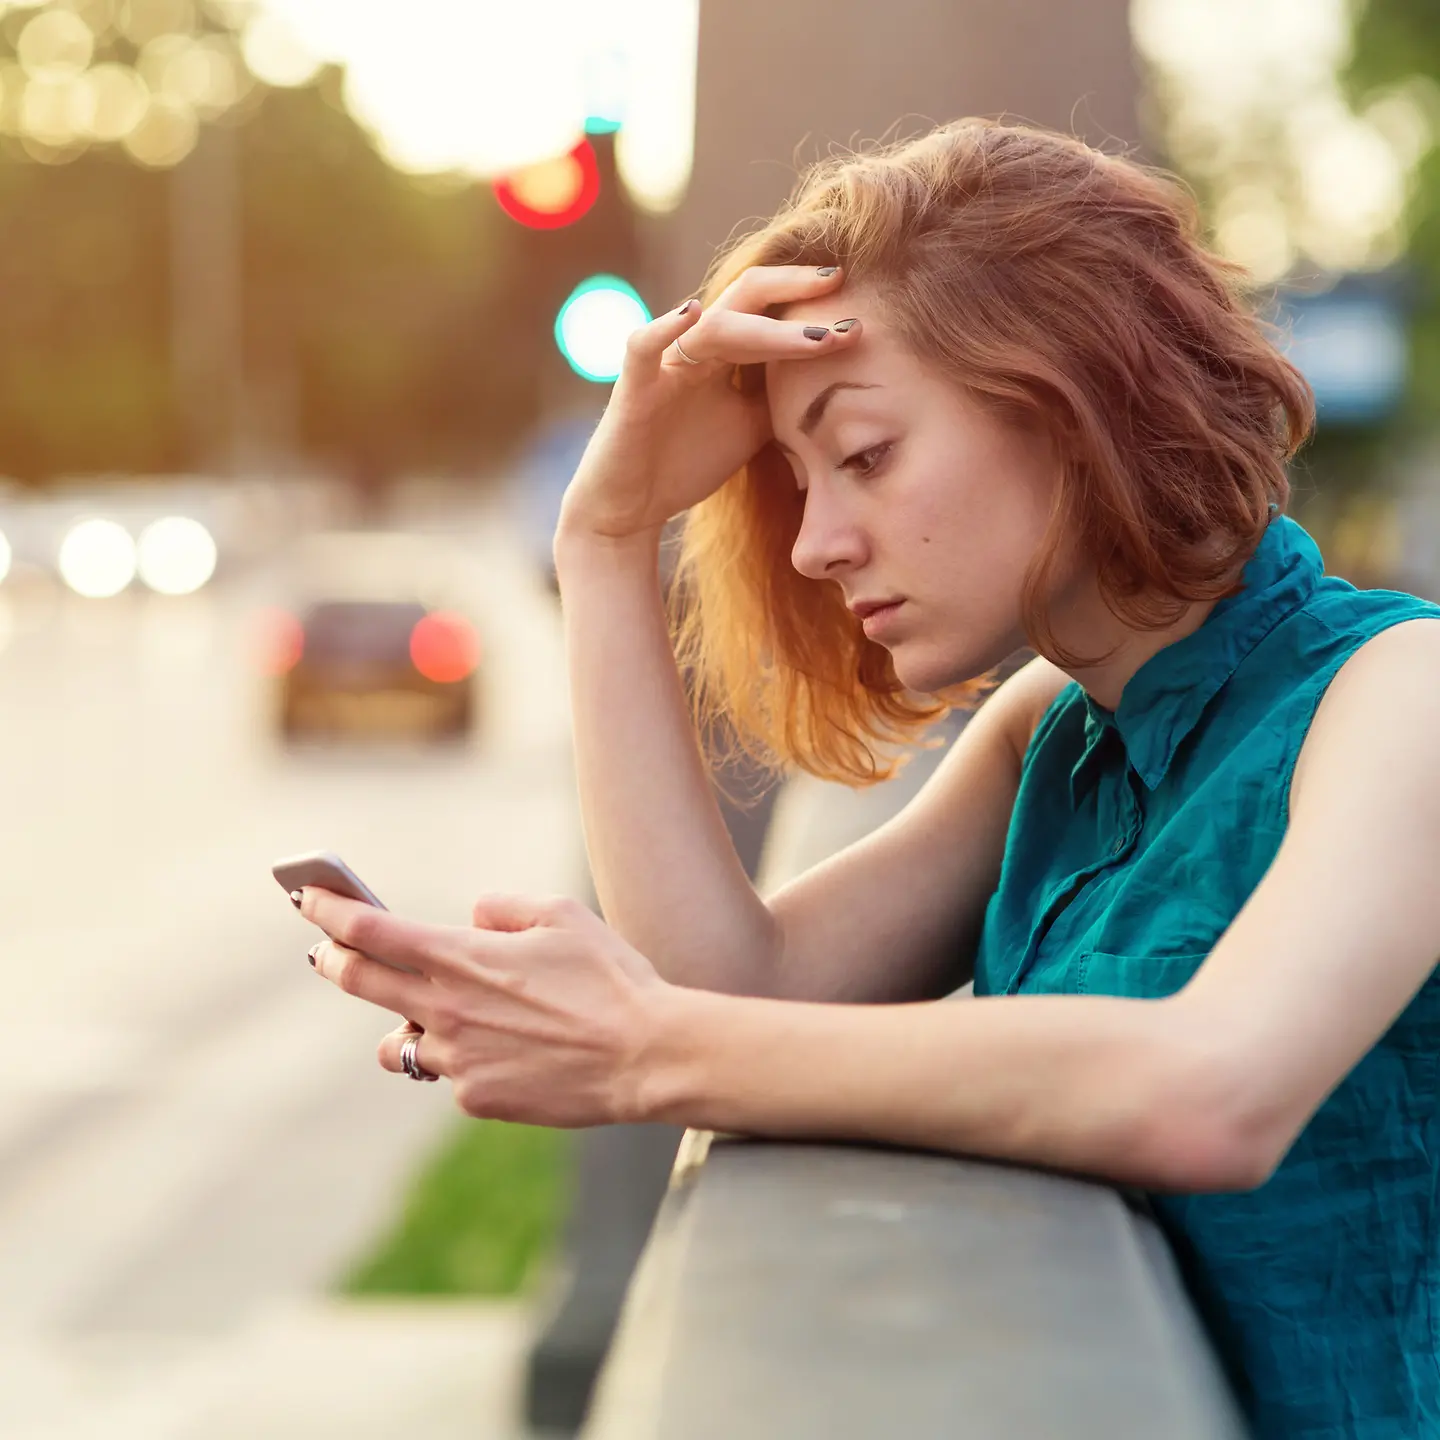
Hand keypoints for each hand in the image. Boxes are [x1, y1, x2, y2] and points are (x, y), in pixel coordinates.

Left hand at [298, 889, 671, 1126]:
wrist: (645, 1055)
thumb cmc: (610, 978)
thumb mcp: (561, 915)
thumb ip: (502, 908)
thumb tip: (472, 920)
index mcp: (461, 958)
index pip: (371, 931)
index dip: (330, 911)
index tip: (306, 899)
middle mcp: (446, 1010)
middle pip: (361, 982)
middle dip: (332, 960)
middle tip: (321, 951)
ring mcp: (457, 1061)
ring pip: (400, 1043)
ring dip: (406, 1022)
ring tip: (432, 1013)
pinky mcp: (477, 1098)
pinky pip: (451, 1073)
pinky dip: (465, 1057)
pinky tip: (510, 1050)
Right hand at [556, 264, 862, 544]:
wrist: (631, 507)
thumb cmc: (685, 462)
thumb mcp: (752, 428)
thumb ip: (783, 399)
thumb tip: (839, 386)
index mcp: (725, 355)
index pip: (770, 311)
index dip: (809, 303)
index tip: (859, 305)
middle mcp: (695, 348)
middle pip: (747, 298)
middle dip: (794, 289)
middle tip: (840, 282)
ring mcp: (664, 364)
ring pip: (716, 327)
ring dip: (769, 330)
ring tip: (817, 335)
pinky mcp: (633, 390)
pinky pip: (643, 347)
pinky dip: (663, 327)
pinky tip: (692, 310)